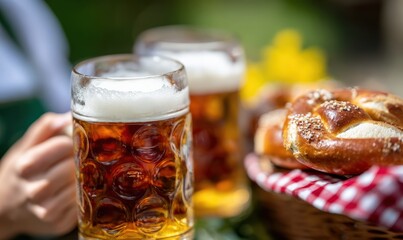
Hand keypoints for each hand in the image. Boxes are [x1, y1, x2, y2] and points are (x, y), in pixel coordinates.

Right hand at [0, 112, 76, 238]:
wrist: (5, 208)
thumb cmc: (20, 172)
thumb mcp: (25, 147)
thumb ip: (45, 128)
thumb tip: (68, 116)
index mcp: (26, 165)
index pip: (65, 145)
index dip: (73, 141)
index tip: (73, 143)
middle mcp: (35, 189)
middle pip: (74, 166)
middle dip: (79, 160)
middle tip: (79, 159)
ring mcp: (47, 210)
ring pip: (81, 185)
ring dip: (83, 178)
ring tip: (76, 175)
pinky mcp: (58, 224)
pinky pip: (83, 204)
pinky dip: (82, 195)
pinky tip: (72, 191)